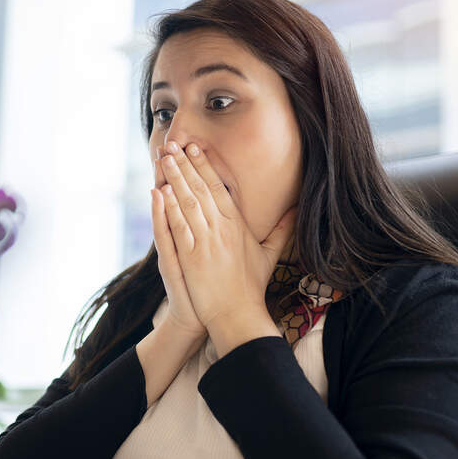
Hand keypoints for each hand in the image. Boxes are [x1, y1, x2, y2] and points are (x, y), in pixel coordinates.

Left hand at [155, 141, 296, 347]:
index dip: (204, 166)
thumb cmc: (251, 286)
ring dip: (173, 178)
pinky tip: (159, 191)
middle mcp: (222, 229)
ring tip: (162, 158)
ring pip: (187, 202)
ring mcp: (206, 242)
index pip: (219, 187)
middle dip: (184, 164)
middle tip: (171, 144)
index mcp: (238, 225)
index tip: (194, 148)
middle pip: (200, 189)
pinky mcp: (191, 257)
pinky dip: (167, 208)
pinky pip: (177, 226)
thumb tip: (297, 208)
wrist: (238, 314)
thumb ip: (282, 229)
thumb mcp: (269, 254)